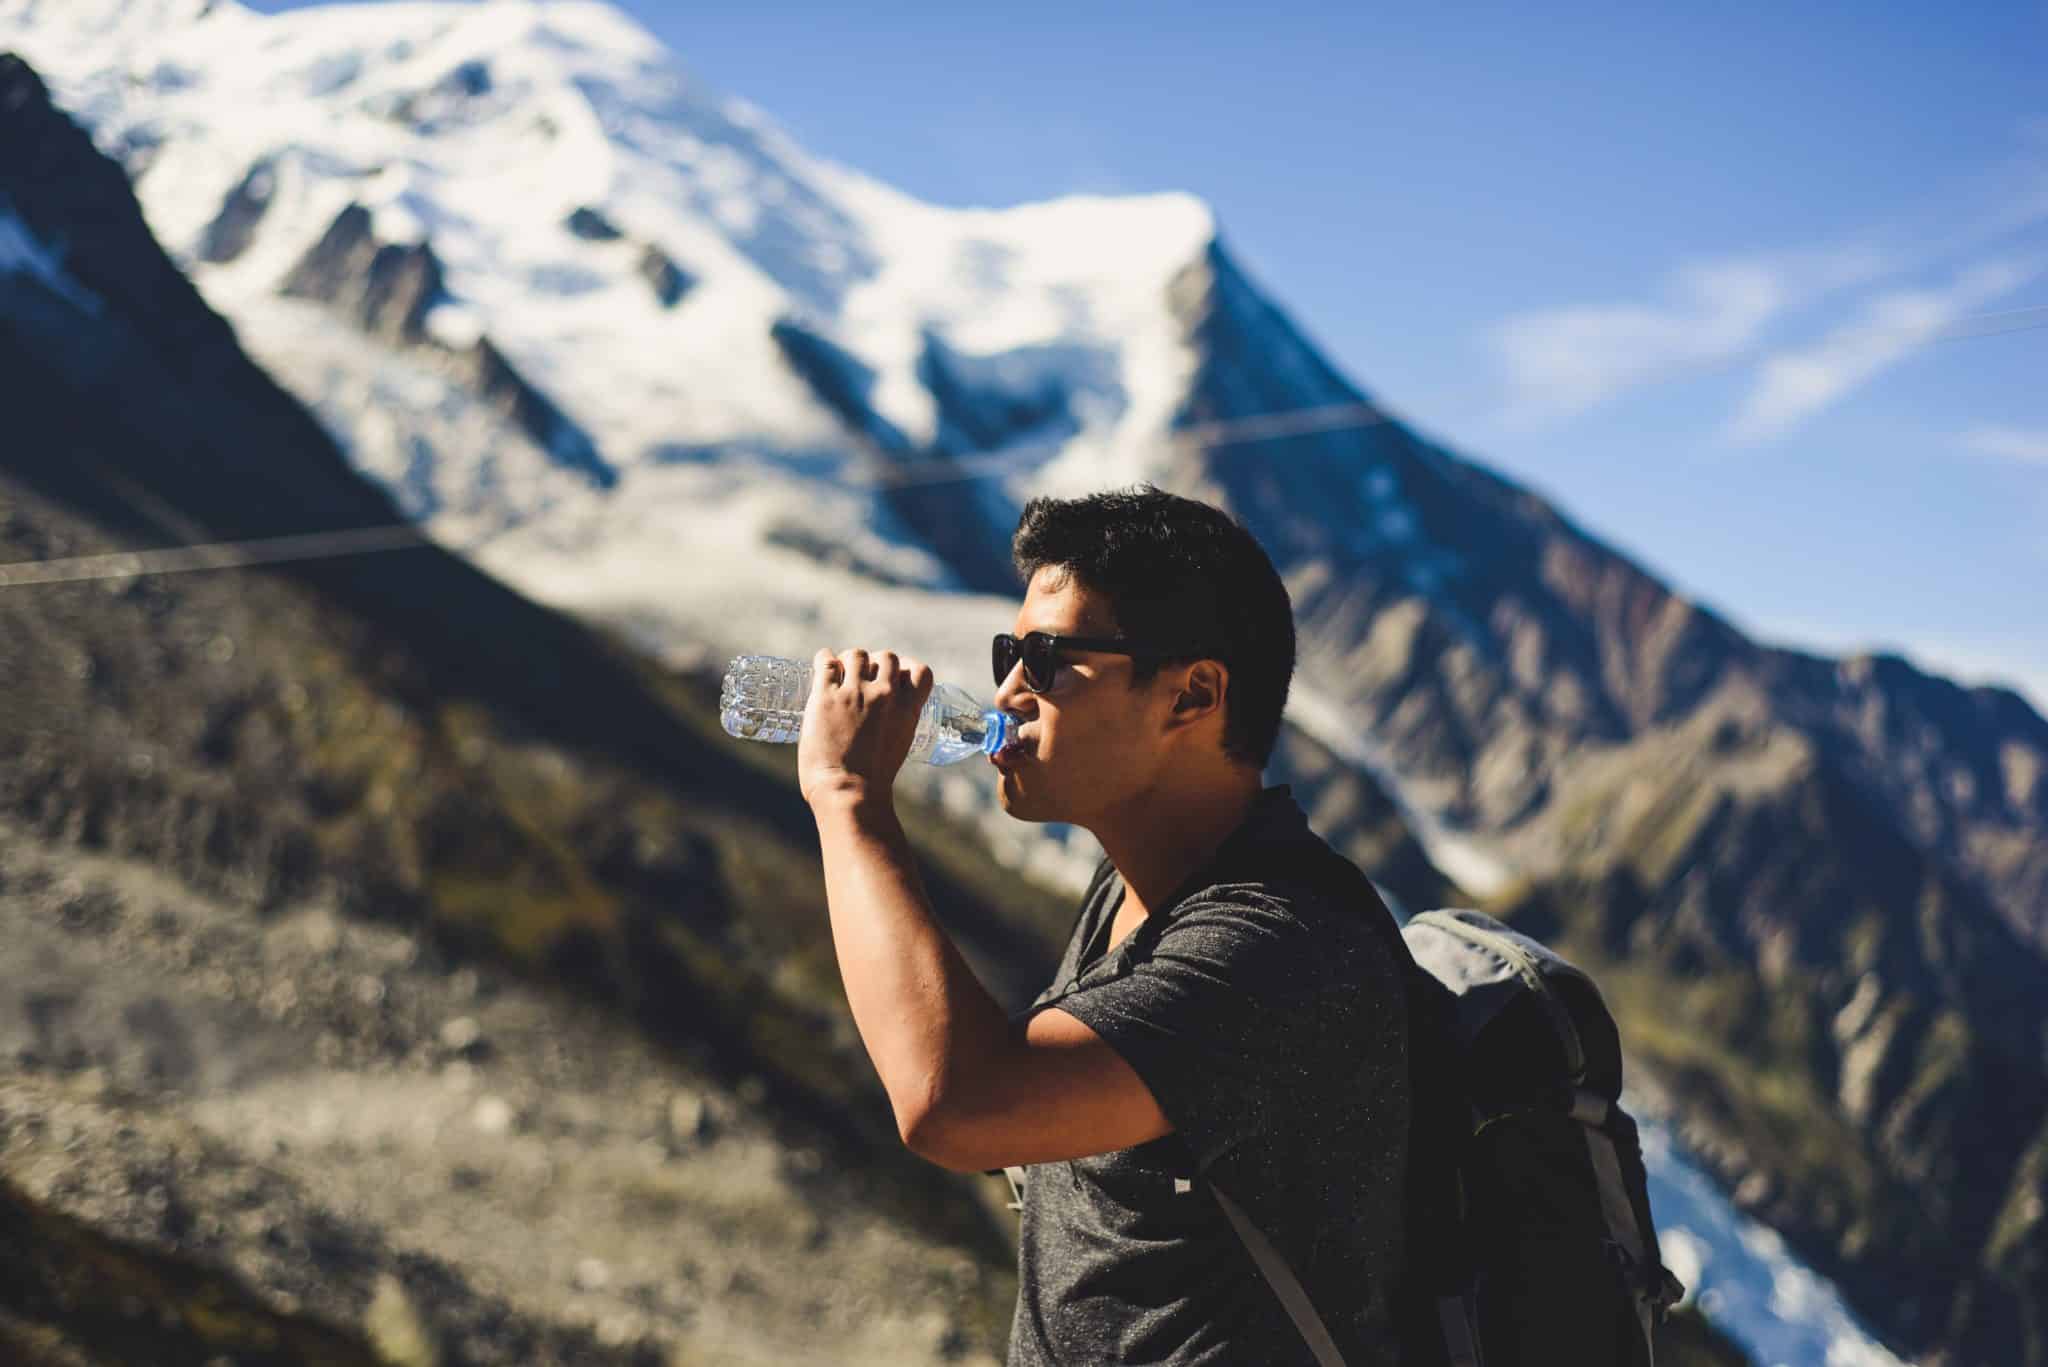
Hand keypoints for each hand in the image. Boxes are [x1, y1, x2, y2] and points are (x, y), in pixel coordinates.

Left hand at [798, 648, 934, 805]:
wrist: (848, 792)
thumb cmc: (872, 780)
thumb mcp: (898, 746)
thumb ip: (894, 724)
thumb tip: (881, 719)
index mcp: (908, 709)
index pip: (920, 671)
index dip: (907, 667)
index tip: (895, 675)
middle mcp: (885, 695)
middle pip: (886, 656)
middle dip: (875, 662)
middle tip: (861, 674)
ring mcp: (854, 693)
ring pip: (856, 654)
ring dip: (848, 660)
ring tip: (839, 671)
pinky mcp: (826, 696)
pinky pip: (825, 662)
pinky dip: (824, 659)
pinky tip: (822, 663)